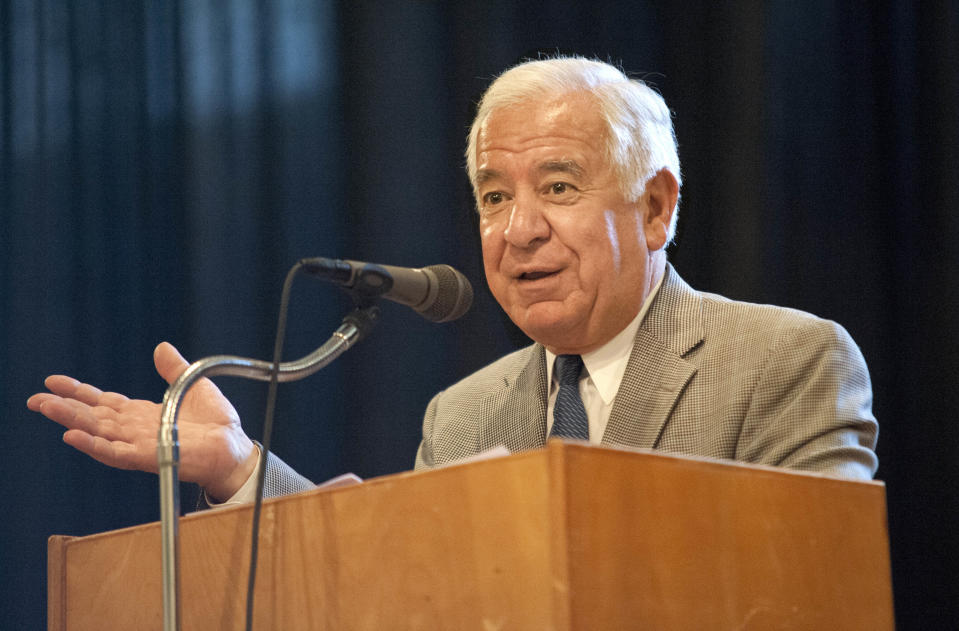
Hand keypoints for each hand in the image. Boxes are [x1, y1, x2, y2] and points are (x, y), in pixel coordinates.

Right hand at [27, 342, 257, 501]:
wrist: (233, 446)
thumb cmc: (216, 422)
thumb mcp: (192, 385)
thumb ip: (173, 369)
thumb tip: (161, 347)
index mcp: (141, 414)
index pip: (102, 402)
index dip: (79, 392)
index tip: (54, 381)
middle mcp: (134, 429)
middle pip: (92, 417)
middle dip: (63, 407)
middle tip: (35, 399)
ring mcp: (139, 444)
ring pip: (97, 432)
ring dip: (71, 421)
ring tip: (46, 408)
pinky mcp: (148, 456)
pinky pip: (115, 452)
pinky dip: (94, 445)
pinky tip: (73, 437)